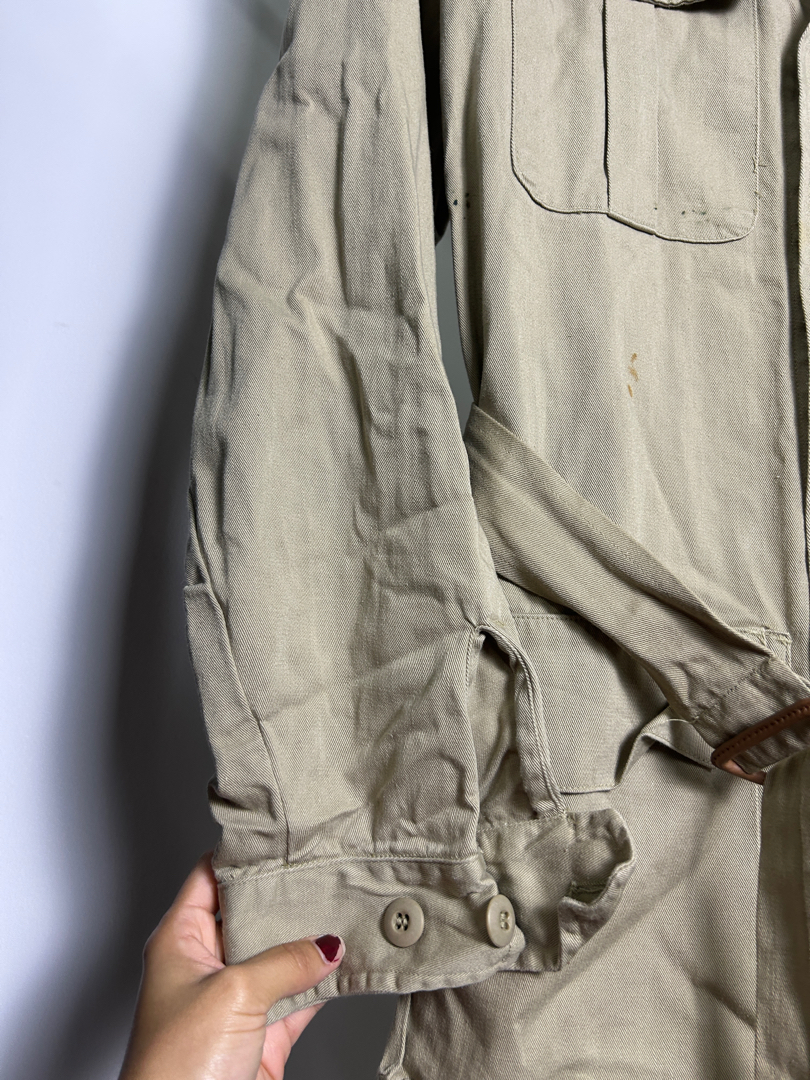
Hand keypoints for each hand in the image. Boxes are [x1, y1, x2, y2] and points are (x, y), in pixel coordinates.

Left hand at [118, 851, 344, 1079]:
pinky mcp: (262, 1035)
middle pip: (252, 914)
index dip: (244, 854)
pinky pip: (299, 996)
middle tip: (327, 868)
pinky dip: (325, 982)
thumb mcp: (232, 994)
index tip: (282, 835)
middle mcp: (206, 965)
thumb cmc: (175, 1069)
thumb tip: (327, 943)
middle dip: (288, 896)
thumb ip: (284, 961)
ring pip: (280, 955)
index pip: (210, 877)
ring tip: (348, 908)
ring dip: (311, 940)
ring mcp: (235, 1000)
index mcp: (178, 940)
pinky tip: (350, 963)